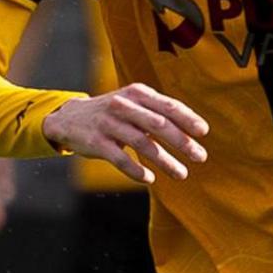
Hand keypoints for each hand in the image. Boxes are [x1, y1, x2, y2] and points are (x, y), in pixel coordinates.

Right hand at [43, 83, 207, 183]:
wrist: (69, 119)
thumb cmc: (112, 112)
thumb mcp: (132, 103)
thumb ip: (158, 112)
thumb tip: (192, 130)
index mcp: (136, 93)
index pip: (167, 105)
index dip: (187, 119)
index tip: (203, 132)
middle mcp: (123, 106)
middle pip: (158, 124)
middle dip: (181, 141)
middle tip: (200, 156)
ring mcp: (108, 124)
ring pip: (142, 144)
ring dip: (165, 161)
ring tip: (182, 174)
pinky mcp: (96, 143)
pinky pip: (120, 159)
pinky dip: (136, 170)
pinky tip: (150, 179)